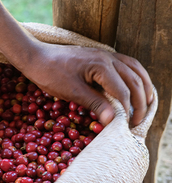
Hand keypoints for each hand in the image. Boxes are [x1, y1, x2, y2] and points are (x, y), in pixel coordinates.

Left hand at [18, 40, 153, 125]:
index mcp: (102, 66)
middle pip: (135, 81)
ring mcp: (105, 54)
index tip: (127, 127)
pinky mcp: (101, 55)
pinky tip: (135, 86)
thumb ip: (95, 104)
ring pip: (135, 69)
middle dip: (140, 102)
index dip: (128, 111)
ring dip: (144, 87)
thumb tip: (113, 122)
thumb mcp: (72, 92)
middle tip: (137, 122)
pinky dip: (134, 76)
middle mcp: (108, 57)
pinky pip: (126, 64)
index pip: (123, 92)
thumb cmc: (50, 74)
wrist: (35, 57)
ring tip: (147, 104)